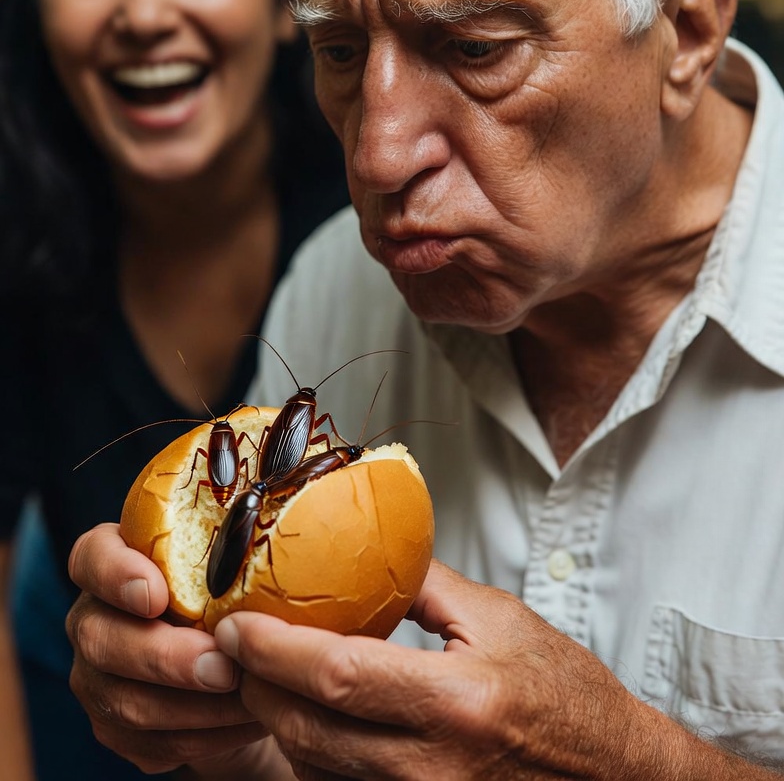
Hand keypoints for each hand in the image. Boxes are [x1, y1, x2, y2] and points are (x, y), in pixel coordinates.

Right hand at [66, 523, 276, 776]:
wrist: (233, 662)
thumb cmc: (235, 590)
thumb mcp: (236, 557)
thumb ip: (241, 541)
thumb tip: (299, 525)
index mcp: (112, 562)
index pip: (92, 557)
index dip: (116, 574)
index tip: (157, 593)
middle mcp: (94, 617)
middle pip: (103, 639)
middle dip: (168, 658)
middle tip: (226, 667)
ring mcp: (97, 677)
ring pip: (128, 702)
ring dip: (197, 708)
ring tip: (253, 697)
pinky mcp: (116, 728)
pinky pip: (152, 743)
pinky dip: (205, 737)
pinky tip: (248, 721)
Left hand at [212, 559, 663, 780]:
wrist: (614, 776)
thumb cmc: (565, 694)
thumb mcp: (500, 618)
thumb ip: (424, 583)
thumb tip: (364, 545)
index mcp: (456, 701)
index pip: (338, 676)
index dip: (274, 650)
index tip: (235, 624)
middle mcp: (433, 768)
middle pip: (309, 731)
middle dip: (257, 686)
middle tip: (232, 645)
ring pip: (315, 769)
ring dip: (277, 722)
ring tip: (260, 675)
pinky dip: (312, 757)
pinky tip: (308, 719)